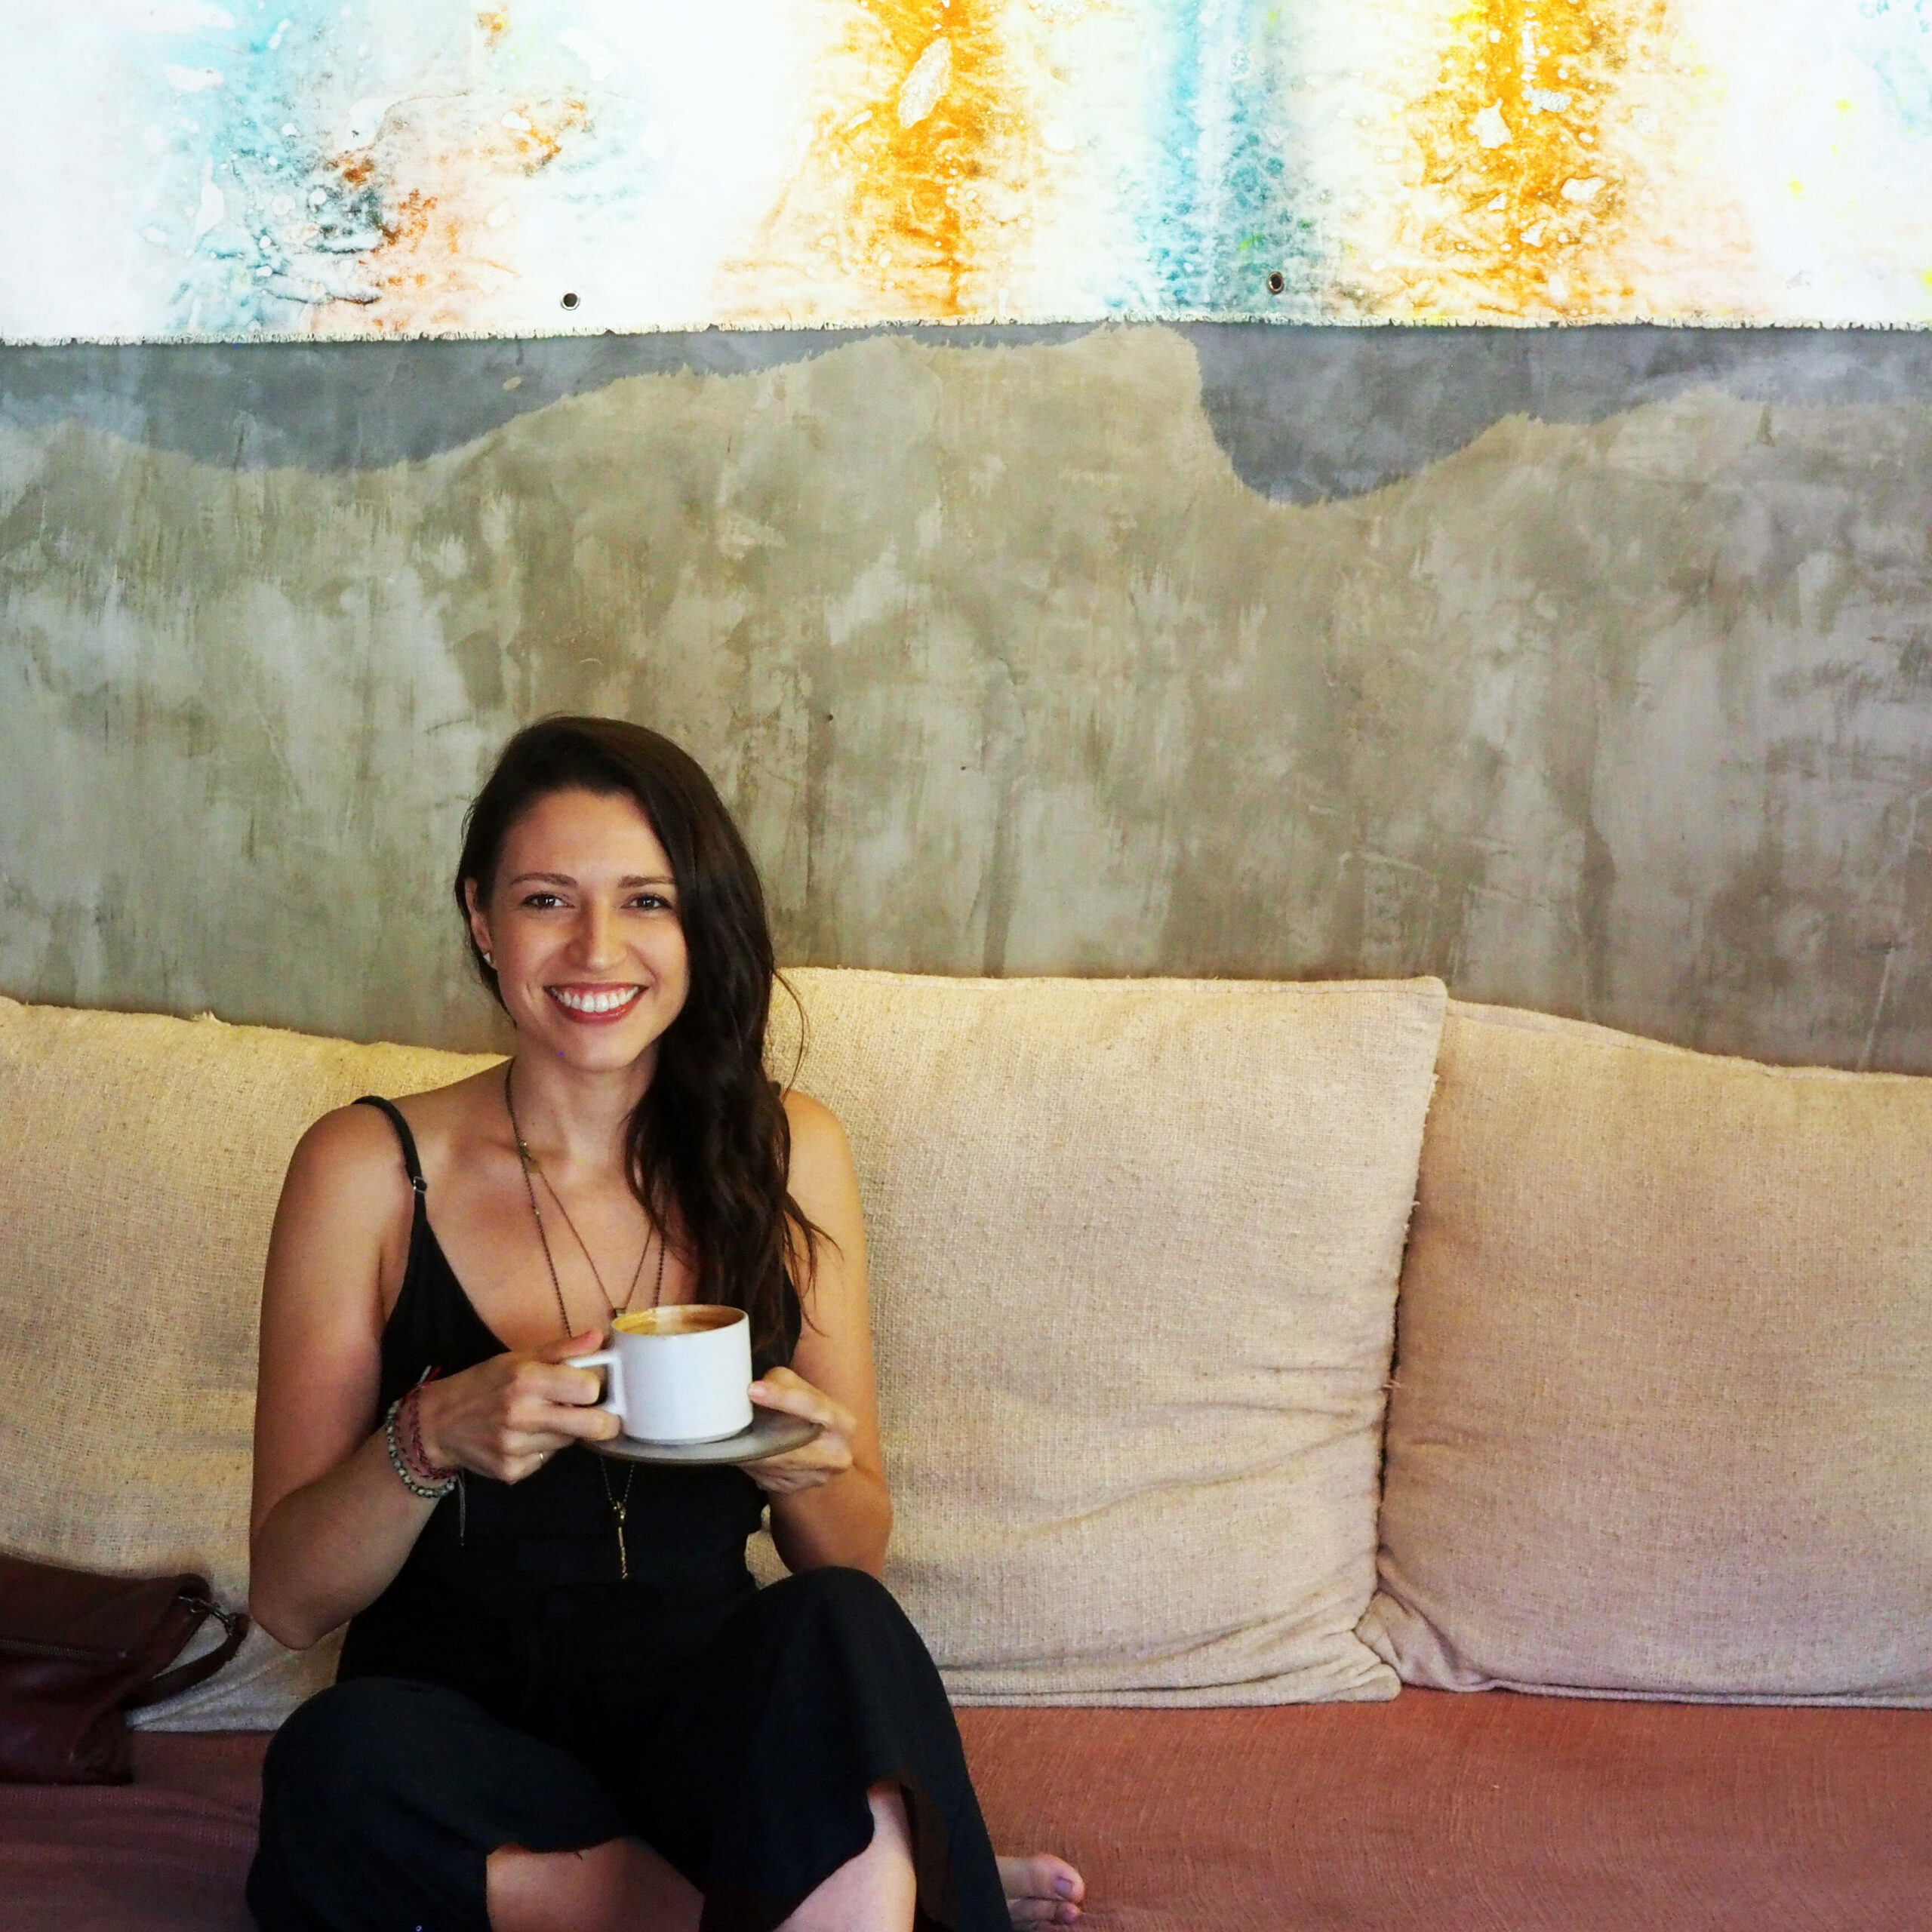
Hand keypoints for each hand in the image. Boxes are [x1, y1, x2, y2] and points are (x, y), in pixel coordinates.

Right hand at [414, 1329, 619, 1483]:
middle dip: (604, 1421)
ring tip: (545, 1419)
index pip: (589, 1389)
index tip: (591, 1387)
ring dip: (566, 1432)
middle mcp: (522, 1415)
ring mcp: (516, 1447)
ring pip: (569, 1443)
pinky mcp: (511, 1472)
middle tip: (601, 1416)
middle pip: (591, 1426)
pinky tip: (526, 1438)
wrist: (437, 1424)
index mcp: (527, 1379)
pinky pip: (546, 1460)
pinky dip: (544, 1449)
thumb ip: (562, 1349)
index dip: (595, 1388)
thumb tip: (599, 1338)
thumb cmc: (483, 1384)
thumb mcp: (518, 1358)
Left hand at [744, 1366, 856, 1495]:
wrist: (816, 1439)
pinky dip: (752, 1464)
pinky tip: (745, 1450)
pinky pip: (766, 1478)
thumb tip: (756, 1390)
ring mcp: (818, 1477)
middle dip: (760, 1438)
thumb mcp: (798, 1384)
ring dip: (751, 1453)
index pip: (813, 1407)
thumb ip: (782, 1383)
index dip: (782, 1398)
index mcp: (843, 1424)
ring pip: (774, 1466)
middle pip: (792, 1448)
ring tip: (735, 1435)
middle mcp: (837, 1455)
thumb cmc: (804, 1406)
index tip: (753, 1391)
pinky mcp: (797, 1489)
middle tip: (734, 1423)